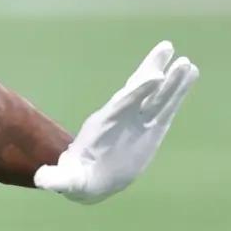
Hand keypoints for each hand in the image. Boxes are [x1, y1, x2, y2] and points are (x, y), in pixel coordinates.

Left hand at [34, 41, 197, 203]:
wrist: (88, 177)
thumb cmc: (76, 179)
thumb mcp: (67, 181)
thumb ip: (57, 179)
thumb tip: (42, 180)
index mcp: (103, 127)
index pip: (122, 104)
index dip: (137, 92)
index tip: (153, 77)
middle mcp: (120, 118)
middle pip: (139, 91)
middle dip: (153, 72)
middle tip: (168, 49)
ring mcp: (136, 120)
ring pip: (155, 96)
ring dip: (171, 79)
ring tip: (186, 62)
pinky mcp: (149, 127)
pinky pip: (163, 106)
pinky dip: (176, 92)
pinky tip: (188, 75)